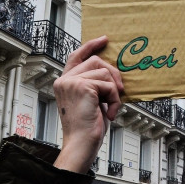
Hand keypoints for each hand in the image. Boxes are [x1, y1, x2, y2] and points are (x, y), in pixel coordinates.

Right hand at [53, 36, 123, 172]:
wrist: (82, 143)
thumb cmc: (88, 126)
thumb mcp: (92, 100)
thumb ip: (95, 84)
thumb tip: (112, 71)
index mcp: (65, 82)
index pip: (76, 56)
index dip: (91, 46)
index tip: (105, 40)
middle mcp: (64, 80)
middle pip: (97, 62)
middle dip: (114, 75)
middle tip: (120, 92)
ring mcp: (71, 82)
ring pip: (105, 73)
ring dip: (114, 92)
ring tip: (111, 108)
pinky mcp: (82, 87)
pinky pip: (109, 85)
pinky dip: (115, 100)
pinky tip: (110, 113)